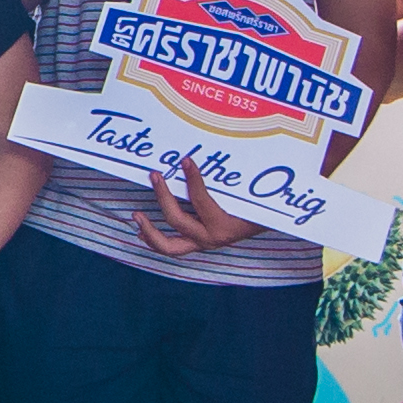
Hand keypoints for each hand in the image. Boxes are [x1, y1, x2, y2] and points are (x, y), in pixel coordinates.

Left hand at [133, 157, 256, 259]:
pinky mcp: (197, 244)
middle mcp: (210, 238)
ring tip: (136, 216)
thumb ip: (229, 179)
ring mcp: (202, 244)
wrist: (265, 225)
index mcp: (223, 225)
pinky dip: (154, 239)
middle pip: (177, 220)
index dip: (192, 179)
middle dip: (162, 197)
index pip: (201, 200)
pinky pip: (172, 247)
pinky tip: (142, 231)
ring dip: (149, 231)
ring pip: (168, 246)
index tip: (186, 160)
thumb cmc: (257, 207)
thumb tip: (209, 155)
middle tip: (155, 176)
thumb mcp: (245, 193)